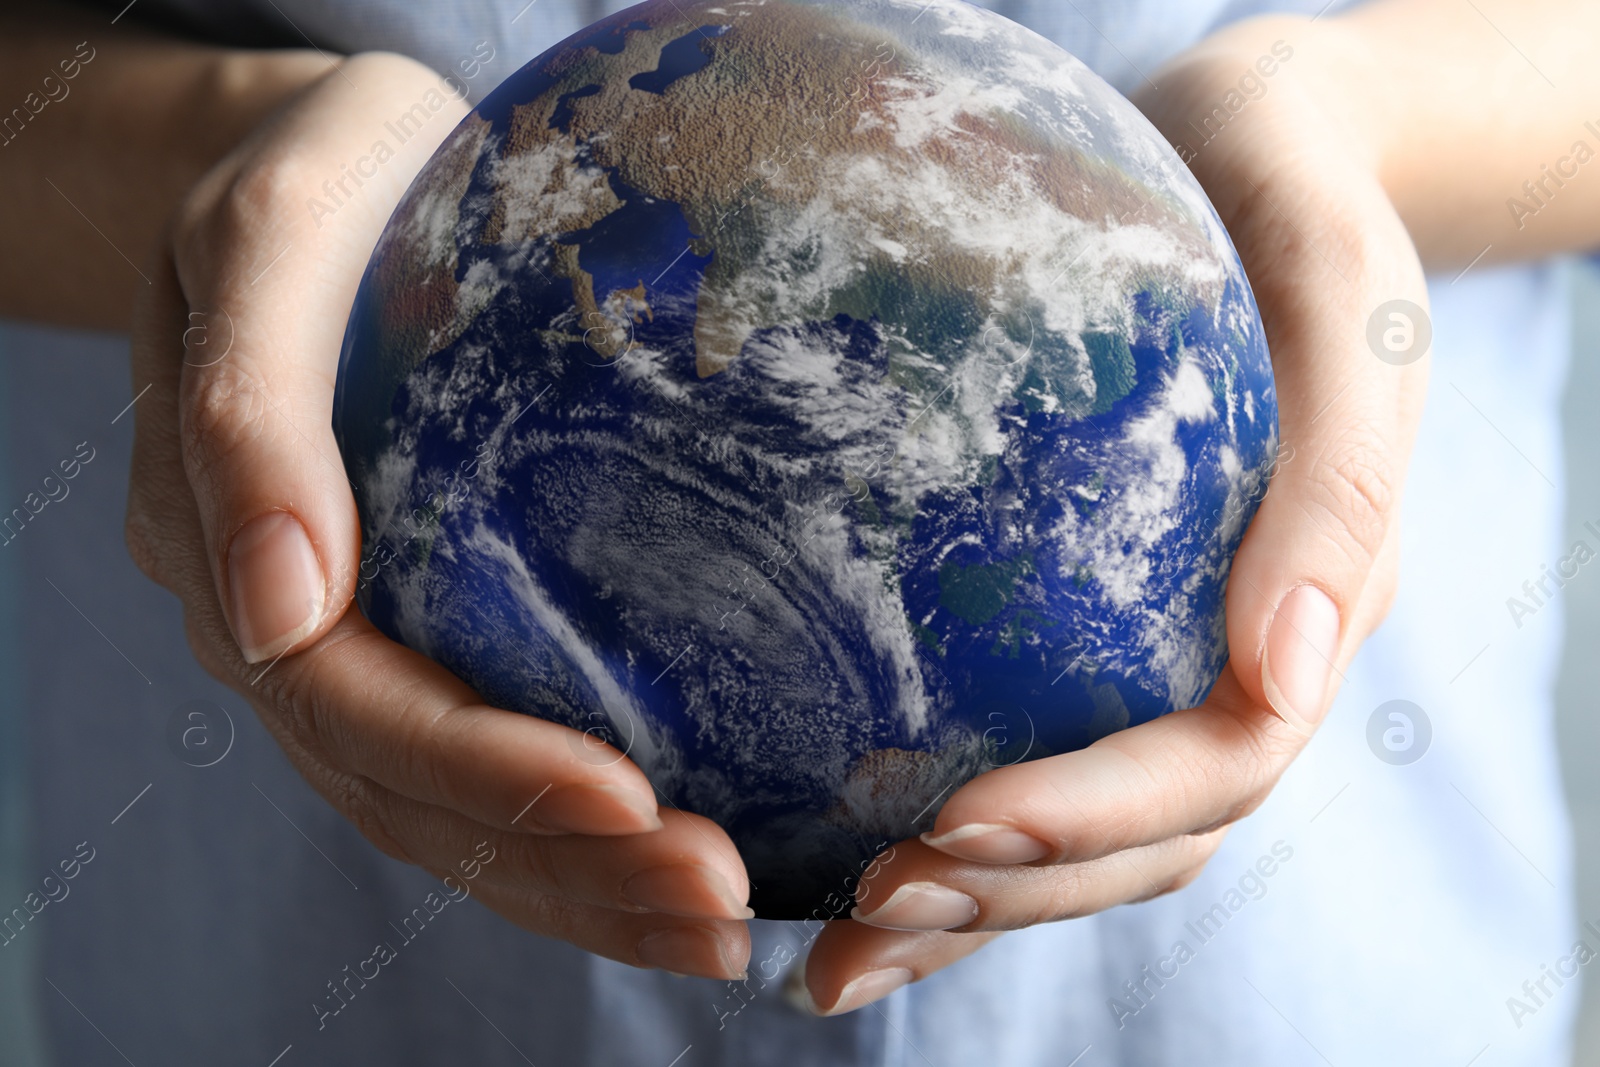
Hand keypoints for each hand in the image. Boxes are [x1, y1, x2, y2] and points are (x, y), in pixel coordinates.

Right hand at [126, 52, 752, 979]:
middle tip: (722, 903)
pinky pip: (487, 752)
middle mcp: (285, 623)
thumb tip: (274, 608)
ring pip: (449, 811)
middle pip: (412, 796)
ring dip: (583, 884)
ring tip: (724, 923)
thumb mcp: (264, 239)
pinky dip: (577, 829)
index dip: (487, 775)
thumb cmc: (311, 181)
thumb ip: (244, 414)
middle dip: (565, 866)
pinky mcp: (424, 622)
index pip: (355, 710)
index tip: (635, 806)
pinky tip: (675, 855)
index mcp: (230, 547)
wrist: (328, 170)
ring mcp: (350, 637)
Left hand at [800, 16, 1428, 1013]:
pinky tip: (835, 861)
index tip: (960, 822)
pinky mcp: (1092, 626)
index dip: (1097, 815)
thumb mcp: (1340, 297)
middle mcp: (1239, 654)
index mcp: (1310, 602)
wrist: (1250, 152)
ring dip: (969, 903)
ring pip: (1085, 831)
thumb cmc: (1294, 206)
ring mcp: (1165, 652)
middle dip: (1011, 890)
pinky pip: (1027, 748)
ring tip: (833, 945)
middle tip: (865, 912)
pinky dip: (946, 830)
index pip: (1222, 760)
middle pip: (1142, 836)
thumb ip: (1337, 486)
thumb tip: (1289, 673)